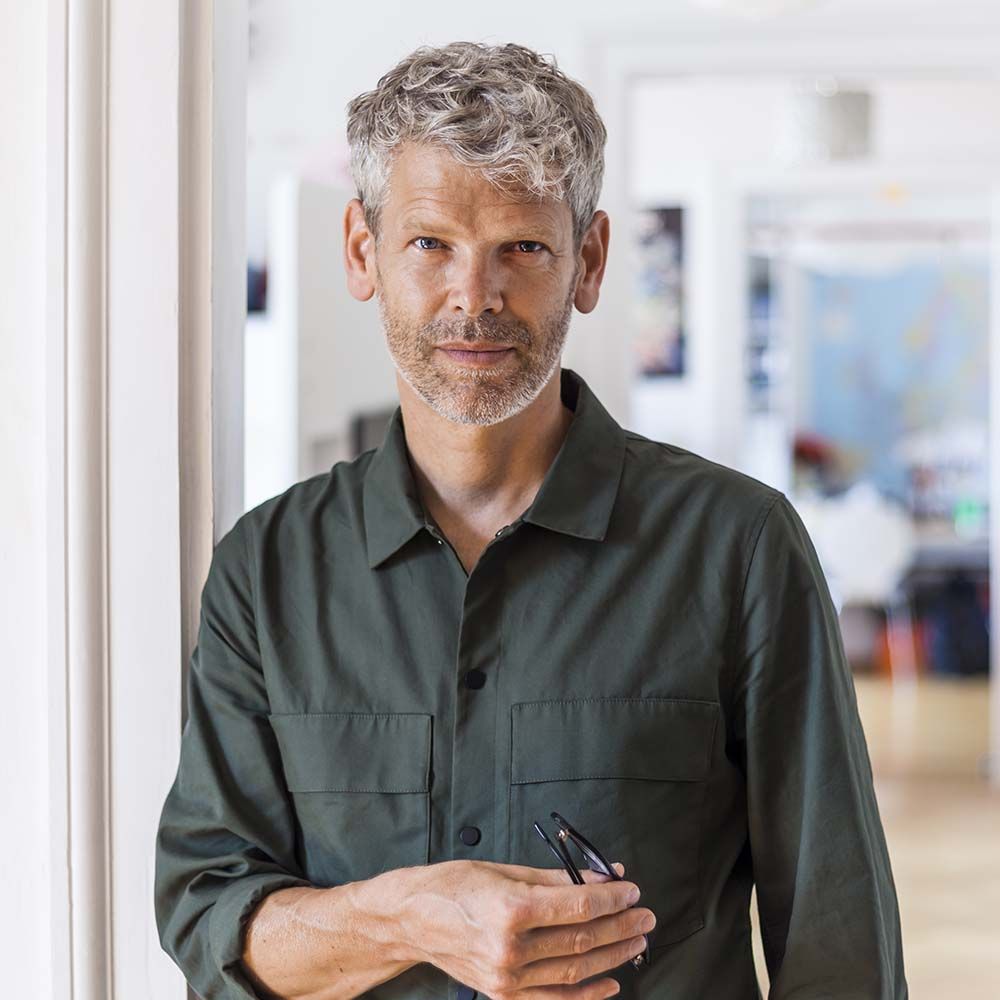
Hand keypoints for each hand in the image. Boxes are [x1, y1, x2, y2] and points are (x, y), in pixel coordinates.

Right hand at [400, 858, 654, 998]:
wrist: (412, 920)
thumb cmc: (455, 885)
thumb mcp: (506, 870)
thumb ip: (558, 878)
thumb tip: (603, 877)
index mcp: (511, 907)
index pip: (578, 906)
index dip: (612, 899)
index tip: (633, 890)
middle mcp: (510, 947)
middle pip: (582, 940)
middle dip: (620, 926)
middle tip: (646, 915)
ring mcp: (507, 977)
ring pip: (575, 971)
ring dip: (613, 956)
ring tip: (637, 940)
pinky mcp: (504, 995)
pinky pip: (556, 999)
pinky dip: (588, 994)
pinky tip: (612, 981)